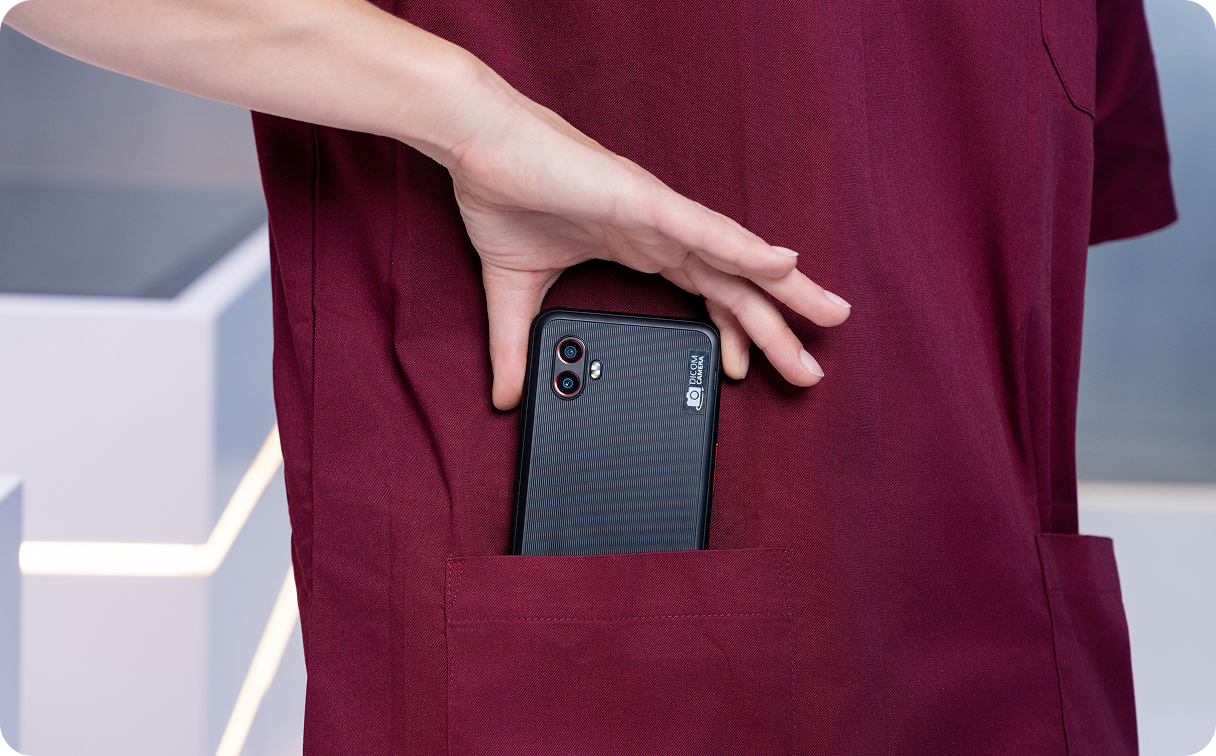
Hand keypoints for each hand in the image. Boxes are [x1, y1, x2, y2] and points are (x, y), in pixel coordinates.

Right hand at [445, 71, 851, 409]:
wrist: (476, 145)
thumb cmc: (503, 195)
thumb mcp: (515, 292)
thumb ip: (517, 346)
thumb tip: (506, 397)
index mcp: (639, 248)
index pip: (703, 296)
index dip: (731, 334)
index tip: (746, 372)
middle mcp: (660, 234)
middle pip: (734, 288)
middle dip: (775, 330)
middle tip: (811, 369)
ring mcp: (658, 217)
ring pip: (736, 259)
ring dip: (785, 290)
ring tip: (830, 316)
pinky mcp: (643, 201)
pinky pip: (704, 230)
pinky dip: (745, 248)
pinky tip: (785, 265)